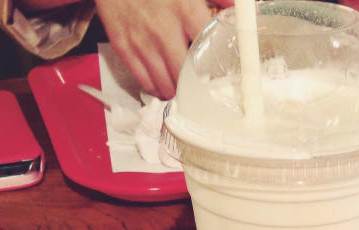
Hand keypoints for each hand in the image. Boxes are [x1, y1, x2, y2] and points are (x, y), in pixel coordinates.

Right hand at [94, 0, 231, 98]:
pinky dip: (155, 87)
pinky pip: (143, 79)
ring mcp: (141, 40)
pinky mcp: (122, 45)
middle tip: (200, 89)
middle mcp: (164, 30)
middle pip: (186, 75)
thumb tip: (235, 7)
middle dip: (195, 86)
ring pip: (165, 83)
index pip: (209, 50)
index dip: (216, 68)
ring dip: (176, 92)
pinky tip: (162, 85)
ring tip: (182, 91)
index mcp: (185, 10)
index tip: (220, 76)